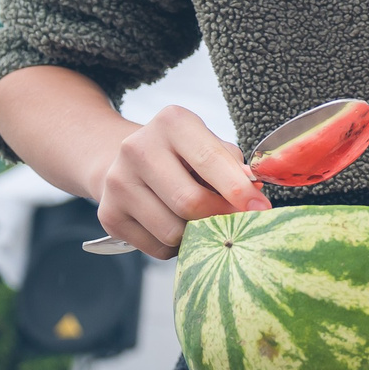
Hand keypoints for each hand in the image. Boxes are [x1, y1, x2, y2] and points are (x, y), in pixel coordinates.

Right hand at [91, 104, 268, 259]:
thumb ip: (233, 166)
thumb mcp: (208, 145)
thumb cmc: (180, 155)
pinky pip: (157, 247)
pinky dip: (176, 246)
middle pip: (191, 202)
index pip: (211, 160)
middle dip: (220, 217)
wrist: (122, 161)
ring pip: (173, 231)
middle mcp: (138, 148)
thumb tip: (255, 194)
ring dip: (198, 235)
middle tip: (235, 221)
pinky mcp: (108, 214)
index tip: (260, 208)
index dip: (239, 190)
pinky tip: (177, 227)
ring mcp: (118, 182)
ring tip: (202, 222)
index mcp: (172, 122)